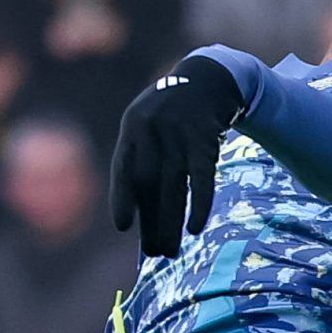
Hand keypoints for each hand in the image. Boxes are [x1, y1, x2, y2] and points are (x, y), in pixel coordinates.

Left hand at [110, 52, 245, 256]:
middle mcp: (152, 129)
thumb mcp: (148, 124)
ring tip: (171, 251)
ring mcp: (179, 133)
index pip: (124, 169)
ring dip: (171, 222)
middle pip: (149, 184)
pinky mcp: (206, 139)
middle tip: (155, 253)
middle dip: (151, 221)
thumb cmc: (172, 113)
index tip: (124, 227)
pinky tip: (195, 228)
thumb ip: (141, 157)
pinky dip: (199, 204)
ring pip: (173, 187)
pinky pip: (202, 178)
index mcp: (132, 127)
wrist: (209, 79)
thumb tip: (136, 213)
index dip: (122, 198)